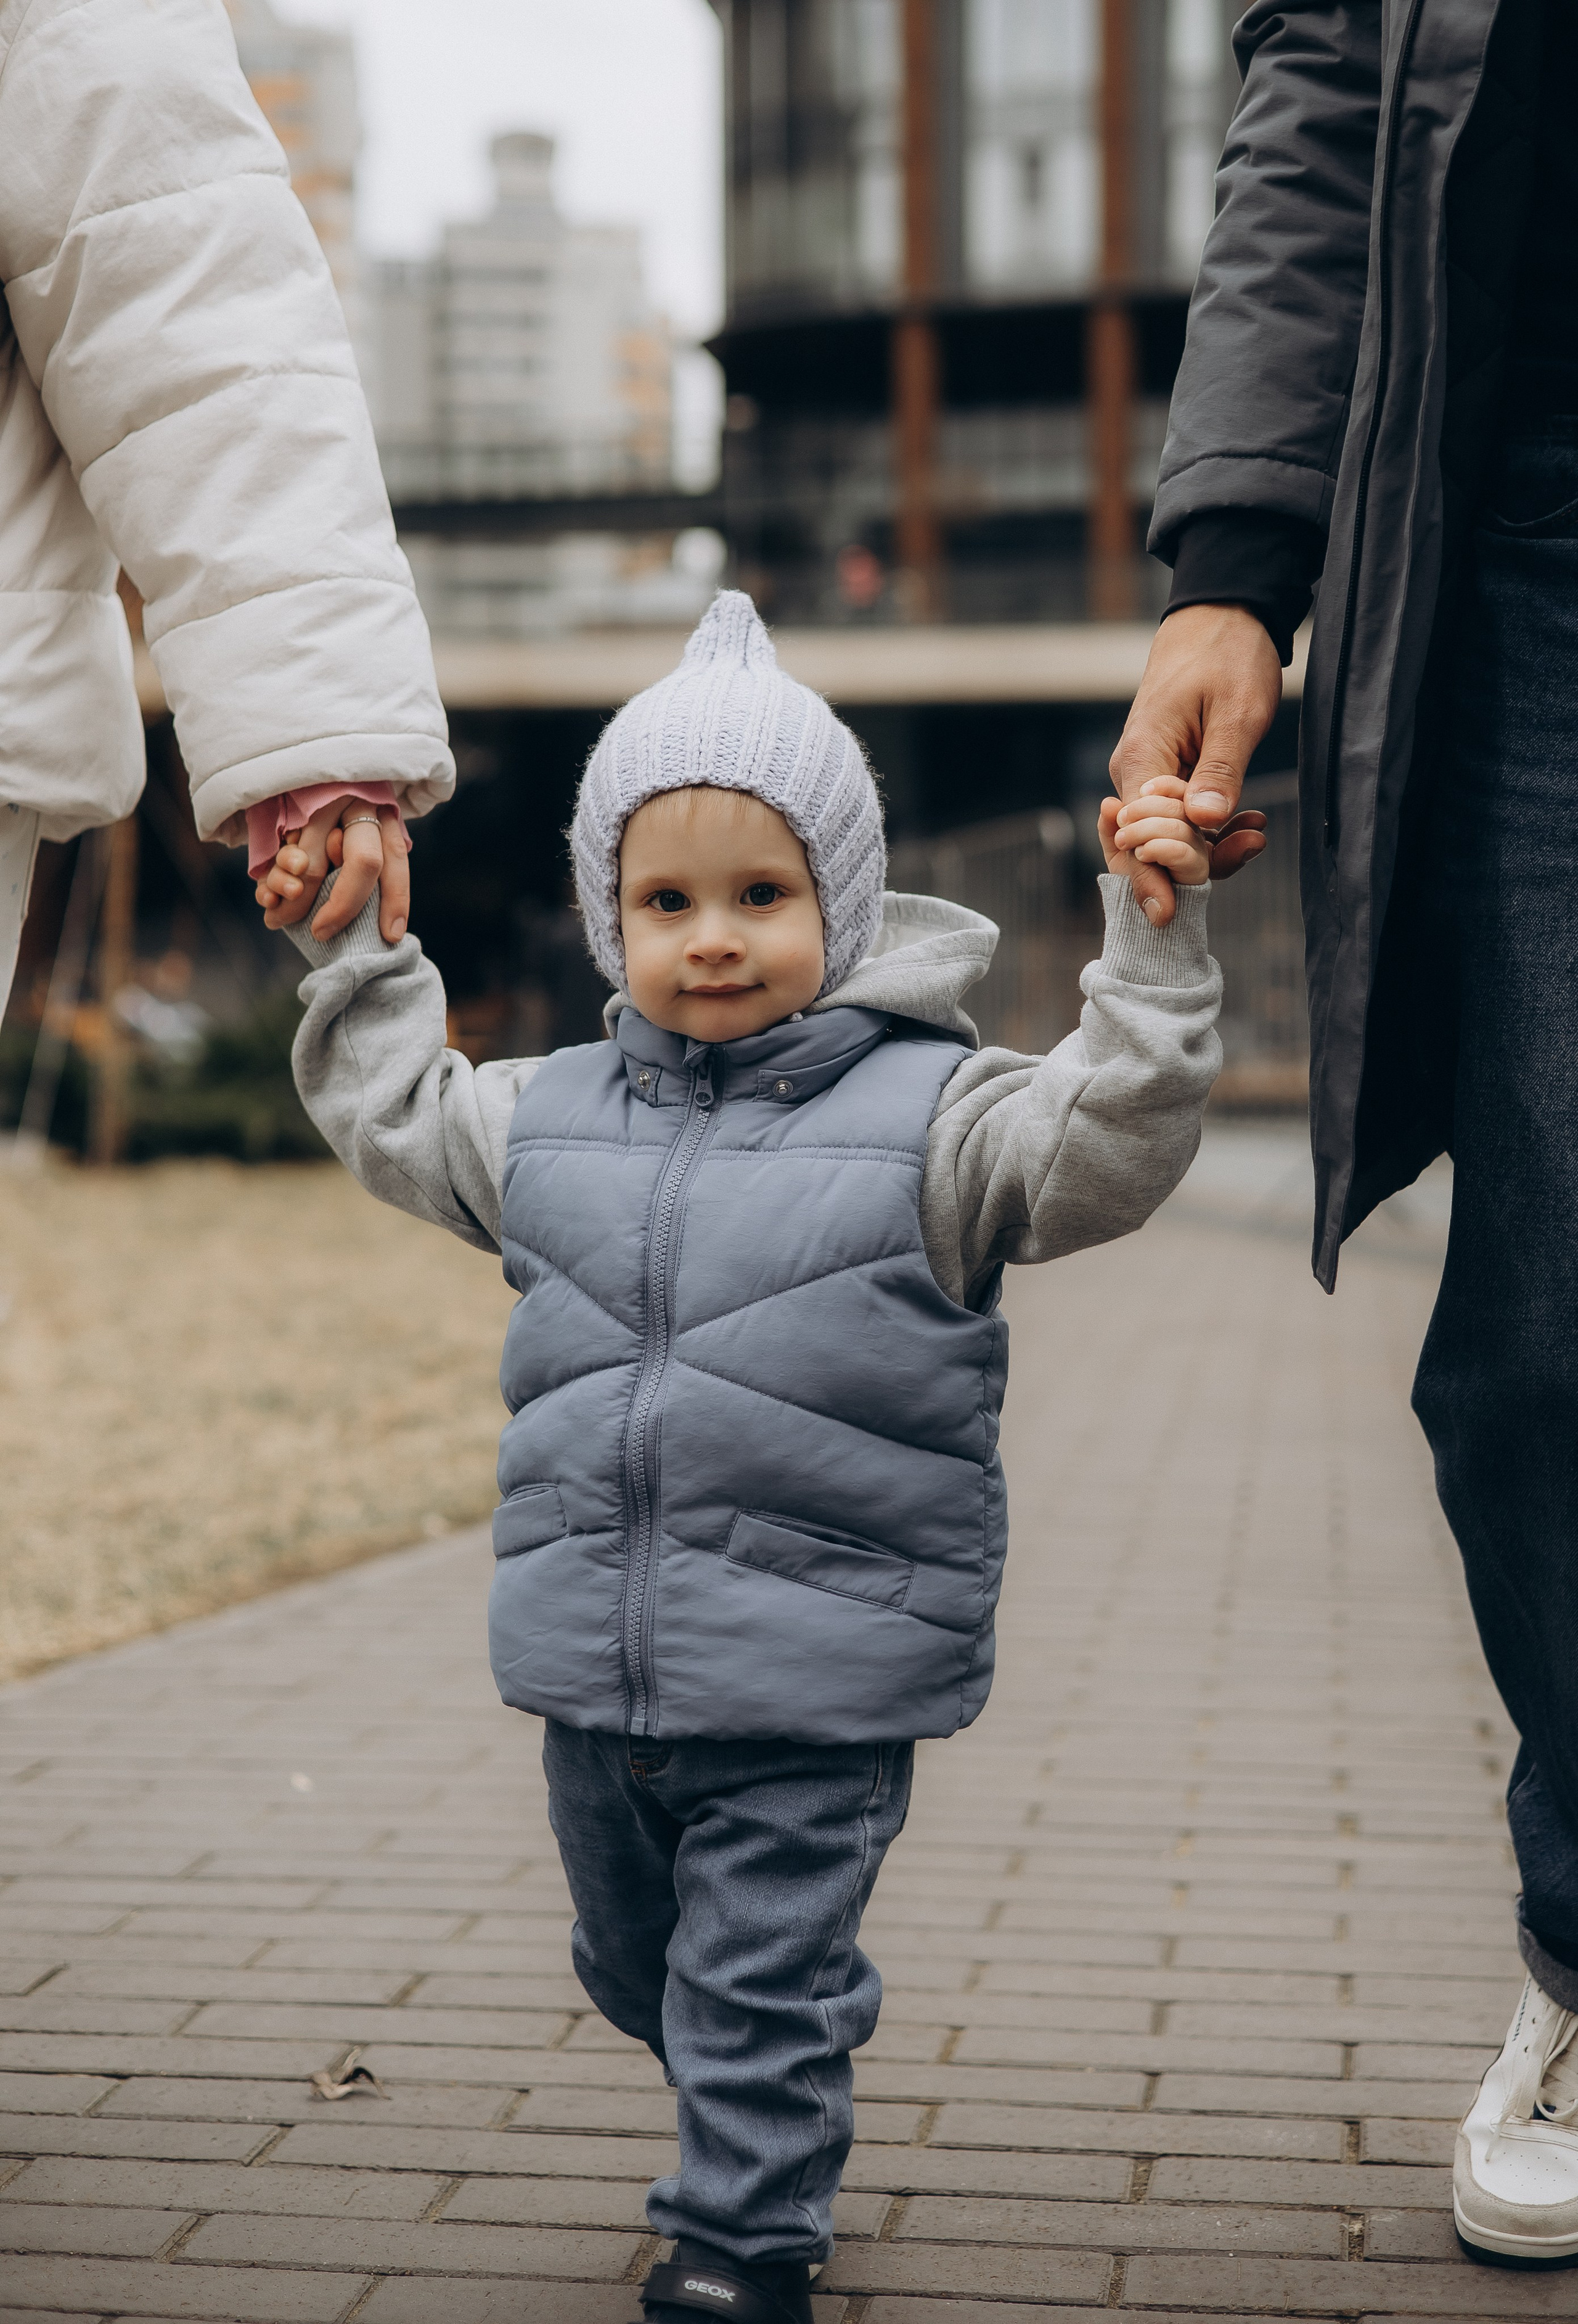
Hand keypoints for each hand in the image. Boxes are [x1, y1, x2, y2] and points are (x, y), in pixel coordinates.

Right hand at [254, 798, 408, 943]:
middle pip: (362, 862)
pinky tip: (269, 898)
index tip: (391, 935)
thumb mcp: (363, 832)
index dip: (397, 899)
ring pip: (314, 863)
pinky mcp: (283, 806)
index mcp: (382, 813)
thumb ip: (369, 865)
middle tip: (321, 932)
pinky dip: (271, 882)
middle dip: (344, 907)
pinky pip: (278, 853)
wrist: (302, 770)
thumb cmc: (335, 816)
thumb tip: (385, 925)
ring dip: (297, 900)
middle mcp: (355, 803)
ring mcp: (319, 803)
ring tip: (281, 919)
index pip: (394, 859)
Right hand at [1107, 603, 1282, 922]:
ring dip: (1210, 848)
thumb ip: (1220, 771)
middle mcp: (1134, 775)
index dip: (1152, 877)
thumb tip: (1203, 823)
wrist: (1220, 616)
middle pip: (1146, 847)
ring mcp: (1149, 777)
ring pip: (1168, 836)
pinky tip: (1249, 823)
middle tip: (1249, 853)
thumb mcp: (1236, 711)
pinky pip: (1182, 818)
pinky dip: (1212, 829)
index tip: (1169, 913)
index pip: (1136, 836)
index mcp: (1140, 760)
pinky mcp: (1169, 776)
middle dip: (1190, 867)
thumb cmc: (1227, 655)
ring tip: (1257, 834)